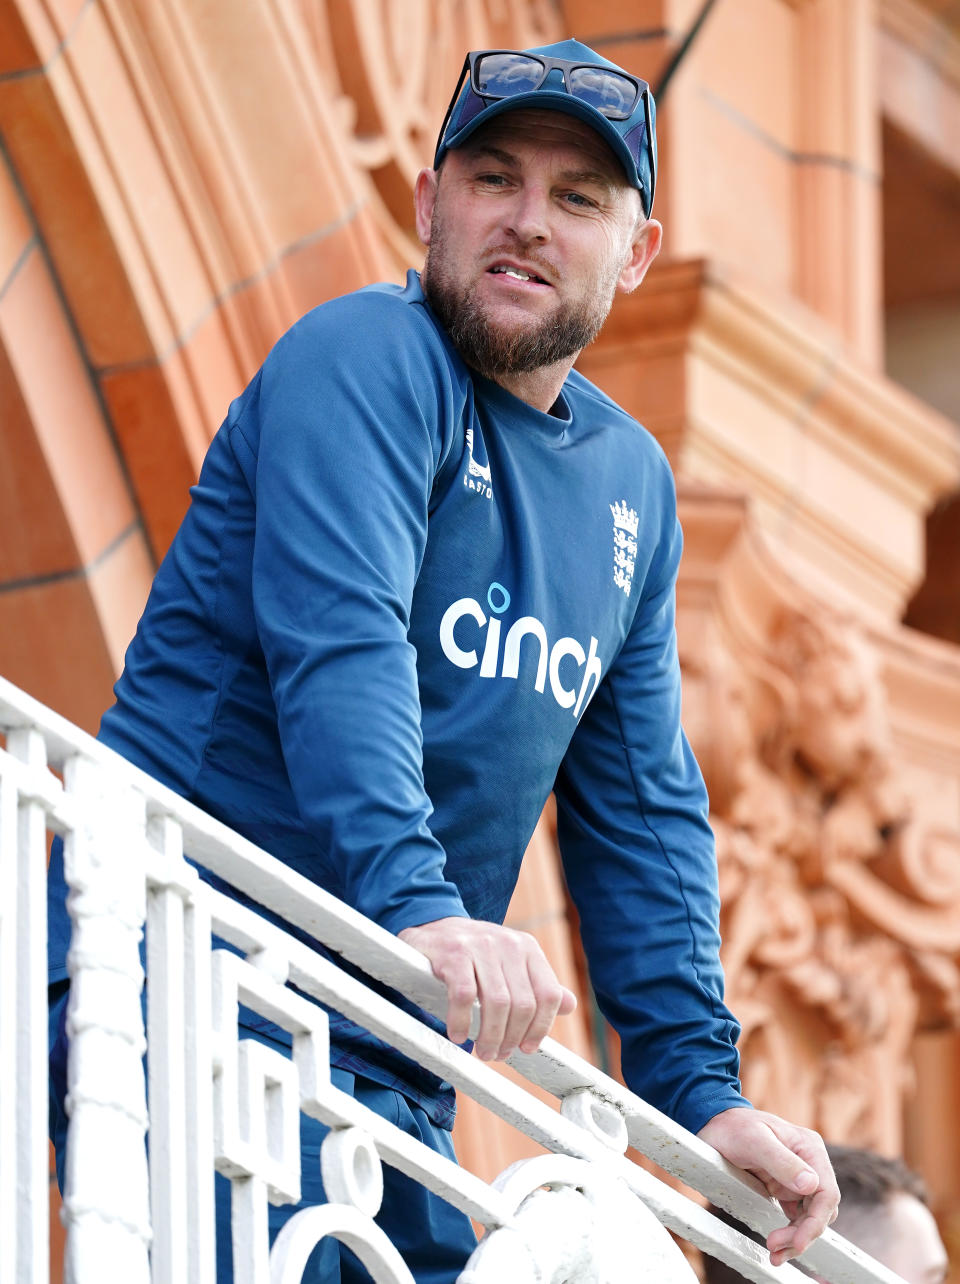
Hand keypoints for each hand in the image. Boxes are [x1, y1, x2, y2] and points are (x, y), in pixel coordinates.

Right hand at [398, 917, 576, 1060]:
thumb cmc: (475, 953)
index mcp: (528, 948)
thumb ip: (538, 984)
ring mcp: (480, 946)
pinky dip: (461, 1022)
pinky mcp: (453, 953)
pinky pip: (463, 996)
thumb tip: (569, 1005)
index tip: (526, 1048)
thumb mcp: (510, 963)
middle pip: (522, 1004)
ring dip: (490, 1036)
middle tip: (497, 1054)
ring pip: (496, 1003)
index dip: (541, 1028)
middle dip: (511, 1038)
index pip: (548, 994)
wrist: (433, 926)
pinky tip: (458, 1034)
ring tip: (482, 1051)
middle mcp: (508, 944)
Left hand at [697, 1108, 838, 1265]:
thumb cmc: (733, 1126)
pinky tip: (777, 1245)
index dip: (816, 1221)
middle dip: (802, 1233)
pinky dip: (789, 1233)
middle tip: (775, 1246)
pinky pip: (795, 1217)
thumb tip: (812, 1185)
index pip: (826, 1192)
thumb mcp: (754, 1140)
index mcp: (810, 1148)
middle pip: (820, 1210)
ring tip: (774, 1252)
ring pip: (809, 1218)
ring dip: (796, 1239)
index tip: (798, 1241)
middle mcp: (809, 1164)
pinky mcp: (784, 1189)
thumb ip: (782, 1161)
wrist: (713, 1125)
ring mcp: (798, 1178)